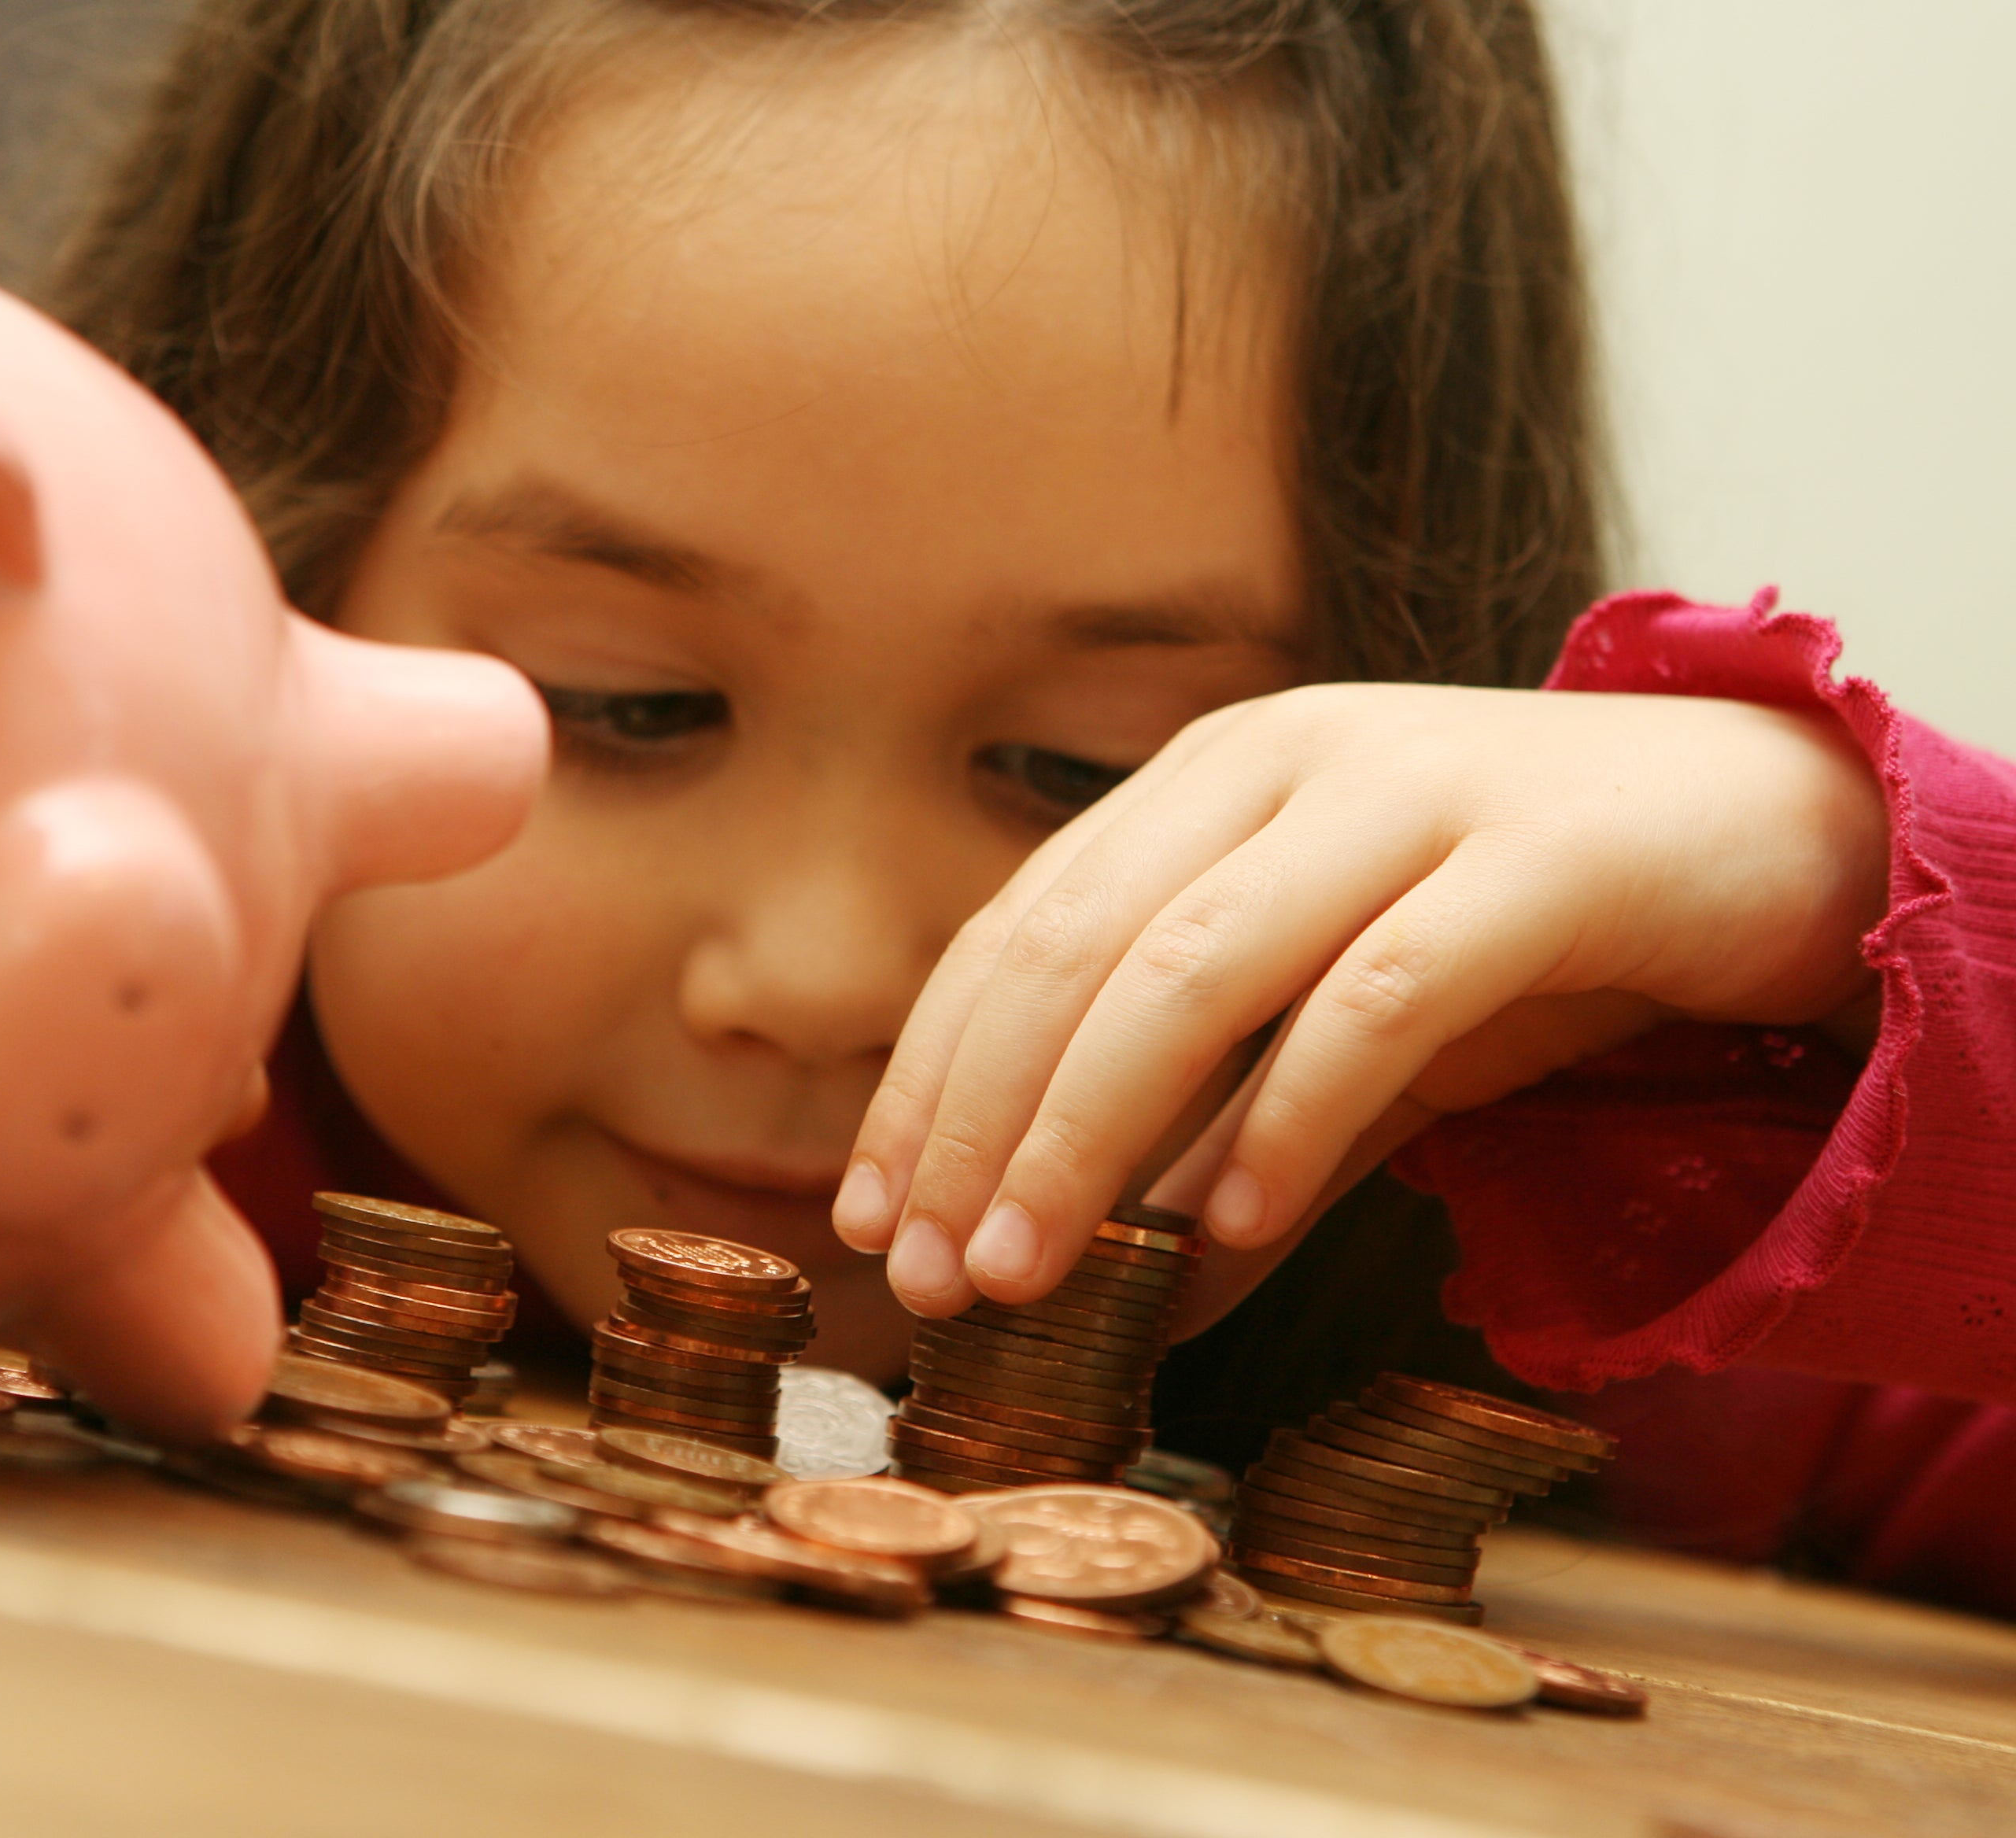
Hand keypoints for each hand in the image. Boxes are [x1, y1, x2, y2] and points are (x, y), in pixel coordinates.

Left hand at [829, 683, 1888, 1325]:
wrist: (1770, 827)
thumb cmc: (1523, 927)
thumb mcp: (1338, 1024)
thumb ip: (1225, 1123)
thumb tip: (1106, 1277)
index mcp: (1203, 780)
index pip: (1013, 935)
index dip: (927, 1083)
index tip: (871, 1222)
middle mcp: (1279, 760)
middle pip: (1072, 952)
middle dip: (979, 1127)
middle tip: (929, 1280)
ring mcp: (1407, 790)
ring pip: (1194, 968)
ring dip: (1090, 1136)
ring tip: (1028, 1277)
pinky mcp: (1538, 855)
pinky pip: (1382, 995)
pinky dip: (1294, 1115)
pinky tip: (1235, 1231)